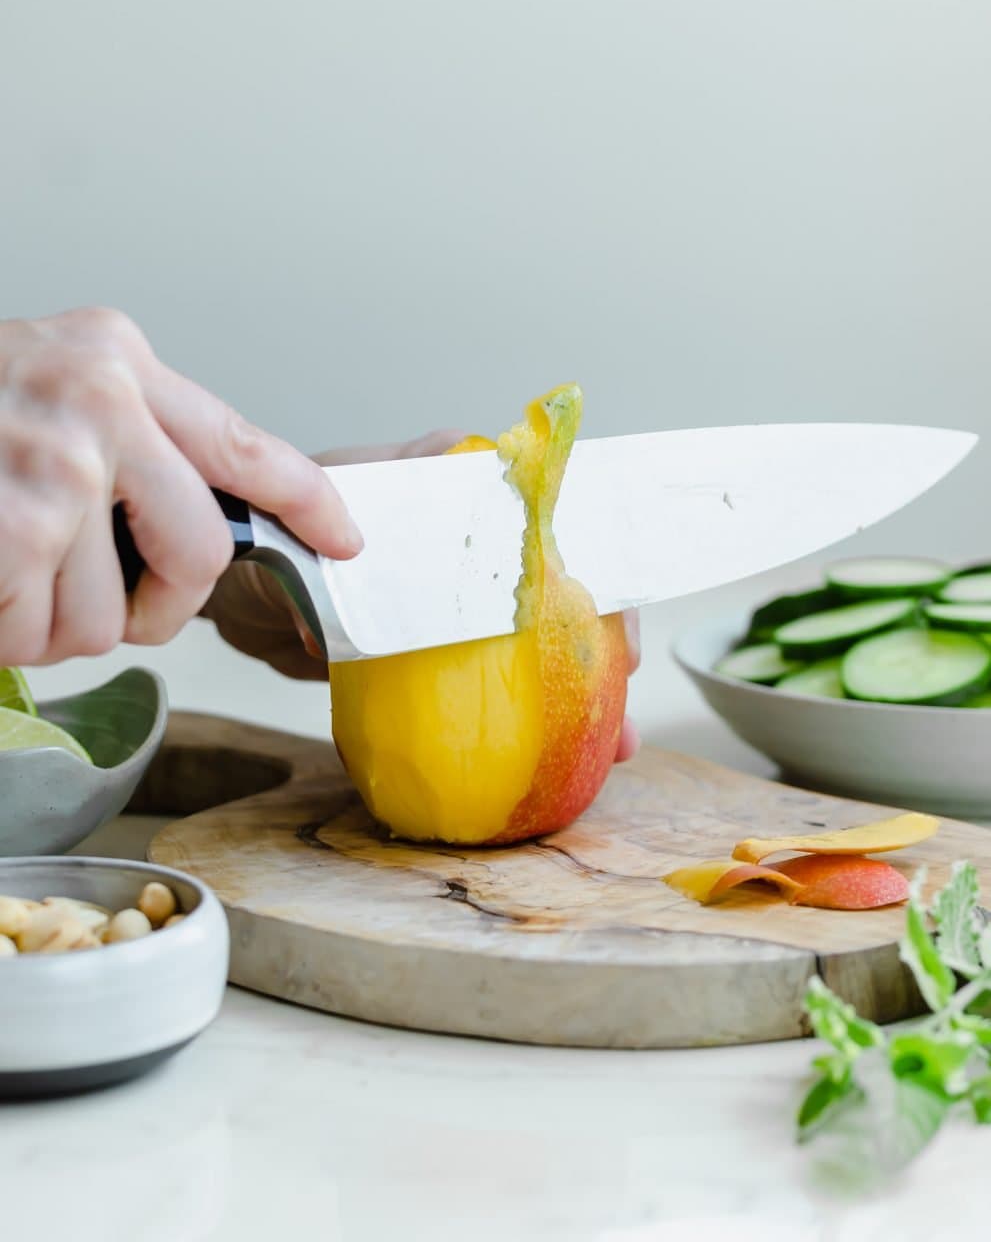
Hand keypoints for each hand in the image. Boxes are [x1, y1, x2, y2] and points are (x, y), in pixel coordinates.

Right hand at [0, 308, 362, 665]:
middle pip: (200, 556)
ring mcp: (63, 468)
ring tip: (6, 571)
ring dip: (51, 624)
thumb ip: (123, 432)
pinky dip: (5, 631)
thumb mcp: (43, 379)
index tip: (344, 537)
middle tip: (103, 604)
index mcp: (118, 363)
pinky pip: (40, 635)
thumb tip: (180, 517)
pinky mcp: (17, 530)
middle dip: (156, 607)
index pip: (243, 445)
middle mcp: (103, 404)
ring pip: (106, 618)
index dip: (306, 503)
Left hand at [205, 427, 642, 763]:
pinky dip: (533, 715)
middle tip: (619, 693)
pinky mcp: (454, 644)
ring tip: (609, 745)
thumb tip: (320, 628)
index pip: (538, 509)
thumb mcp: (290, 536)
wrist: (245, 586)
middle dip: (598, 637)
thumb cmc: (270, 531)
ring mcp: (468, 592)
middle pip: (559, 579)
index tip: (604, 619)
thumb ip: (312, 570)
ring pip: (542, 632)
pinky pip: (504, 675)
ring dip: (578, 687)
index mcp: (448, 481)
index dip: (584, 564)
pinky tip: (558, 760)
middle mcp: (472, 532)